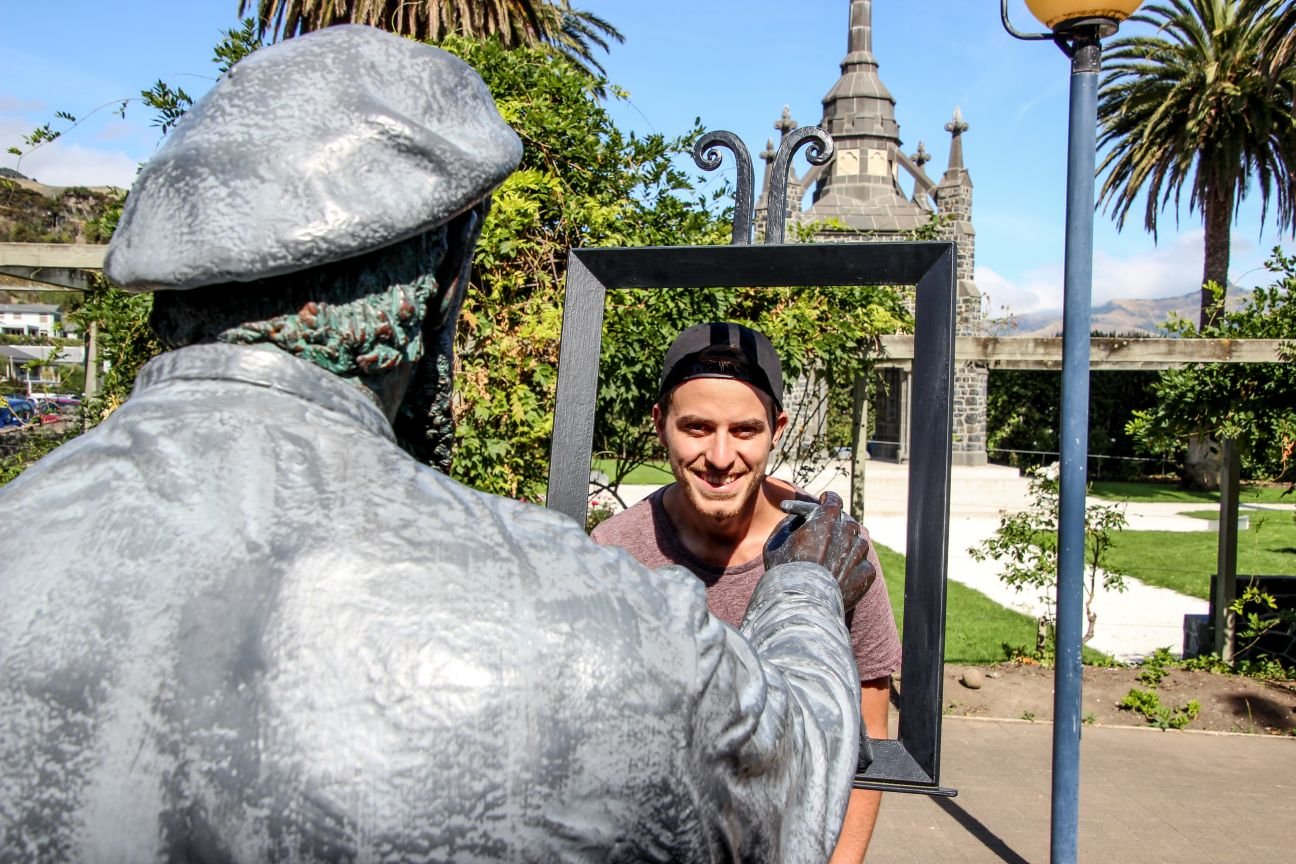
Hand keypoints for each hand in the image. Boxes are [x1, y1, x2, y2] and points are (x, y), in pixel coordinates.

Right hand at [763, 491, 875, 610]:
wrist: (800, 605)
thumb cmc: (783, 572)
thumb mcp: (776, 541)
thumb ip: (792, 524)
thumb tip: (801, 520)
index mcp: (825, 521)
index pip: (834, 500)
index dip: (829, 500)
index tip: (826, 502)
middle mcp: (845, 534)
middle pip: (847, 522)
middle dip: (838, 525)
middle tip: (828, 533)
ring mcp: (857, 555)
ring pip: (859, 542)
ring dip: (848, 546)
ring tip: (834, 558)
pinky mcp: (864, 575)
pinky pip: (864, 565)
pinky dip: (855, 567)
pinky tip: (841, 575)